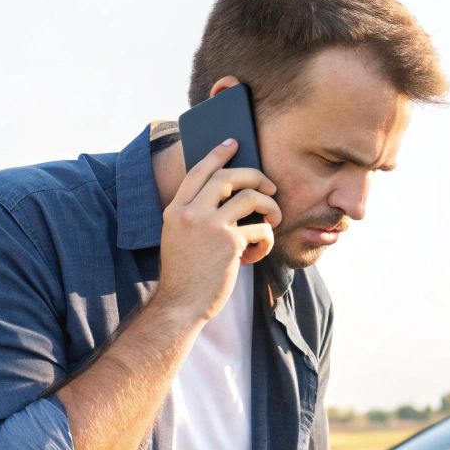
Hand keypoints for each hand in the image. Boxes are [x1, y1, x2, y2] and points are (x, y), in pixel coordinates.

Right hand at [154, 138, 280, 322]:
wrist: (180, 305)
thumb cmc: (185, 274)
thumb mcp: (179, 237)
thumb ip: (195, 215)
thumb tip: (230, 195)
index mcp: (175, 209)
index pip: (199, 170)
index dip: (218, 154)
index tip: (234, 143)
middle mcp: (190, 213)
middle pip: (229, 176)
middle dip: (255, 176)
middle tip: (270, 187)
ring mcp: (210, 226)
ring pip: (251, 197)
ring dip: (270, 206)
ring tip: (274, 220)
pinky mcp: (230, 244)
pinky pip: (261, 229)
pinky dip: (267, 240)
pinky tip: (258, 254)